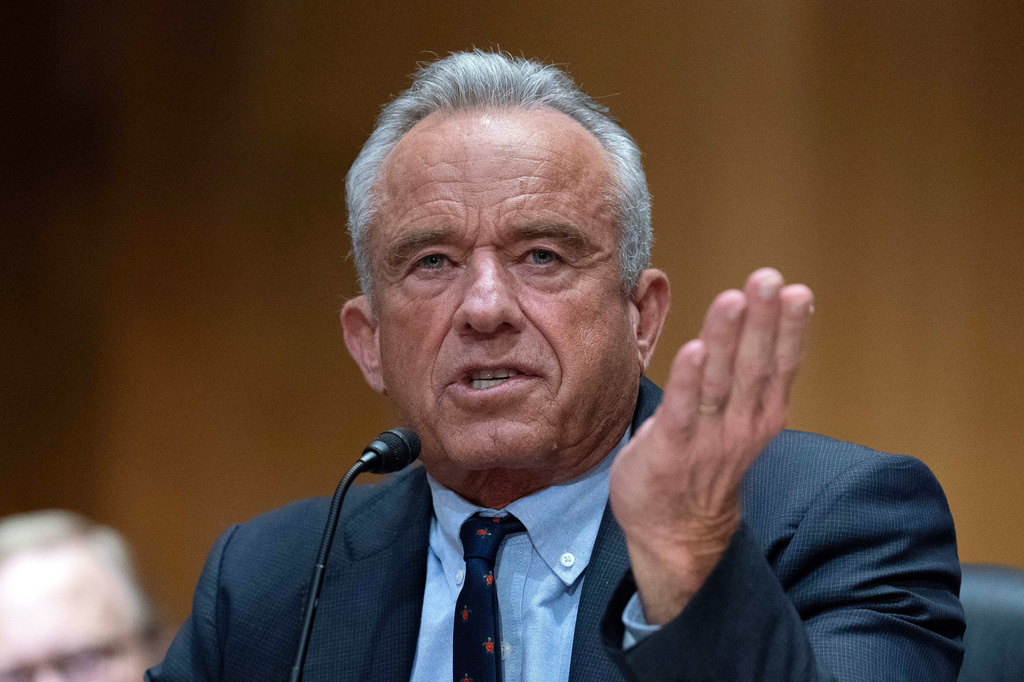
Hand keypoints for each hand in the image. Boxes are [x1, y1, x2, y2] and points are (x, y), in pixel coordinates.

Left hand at [609, 268, 813, 624]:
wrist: (676, 534)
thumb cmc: (702, 466)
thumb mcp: (736, 420)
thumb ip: (744, 377)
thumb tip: (751, 322)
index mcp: (760, 414)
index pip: (779, 364)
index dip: (788, 328)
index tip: (796, 290)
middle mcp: (742, 423)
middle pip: (755, 365)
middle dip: (763, 320)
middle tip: (769, 279)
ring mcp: (708, 437)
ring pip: (721, 380)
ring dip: (727, 338)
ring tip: (735, 298)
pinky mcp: (671, 448)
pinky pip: (682, 410)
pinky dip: (689, 379)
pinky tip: (694, 349)